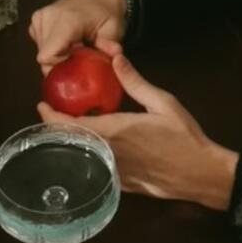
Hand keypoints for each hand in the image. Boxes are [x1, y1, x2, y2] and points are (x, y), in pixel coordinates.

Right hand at [29, 0, 127, 74]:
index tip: (77, 62)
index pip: (47, 56)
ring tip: (76, 43)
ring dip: (58, 53)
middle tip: (80, 51)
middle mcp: (48, 17)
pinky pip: (40, 42)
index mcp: (66, 21)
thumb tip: (116, 57)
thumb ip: (111, 45)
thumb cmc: (107, 11)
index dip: (60, 66)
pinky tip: (68, 39)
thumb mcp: (114, 28)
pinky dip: (53, 45)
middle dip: (61, 61)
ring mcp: (40, 17)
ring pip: (42, 51)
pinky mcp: (37, 18)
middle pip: (44, 57)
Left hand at [37, 54, 238, 211]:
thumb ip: (135, 82)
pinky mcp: (119, 184)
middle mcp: (106, 153)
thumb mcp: (163, 102)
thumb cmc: (184, 136)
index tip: (42, 104)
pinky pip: (95, 167)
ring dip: (74, 141)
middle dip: (58, 126)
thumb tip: (115, 58)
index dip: (51, 115)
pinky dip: (88, 155)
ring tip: (75, 127)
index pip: (70, 124)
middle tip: (56, 112)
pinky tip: (95, 147)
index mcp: (113, 130)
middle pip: (70, 141)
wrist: (199, 173)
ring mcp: (111, 171)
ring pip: (81, 155)